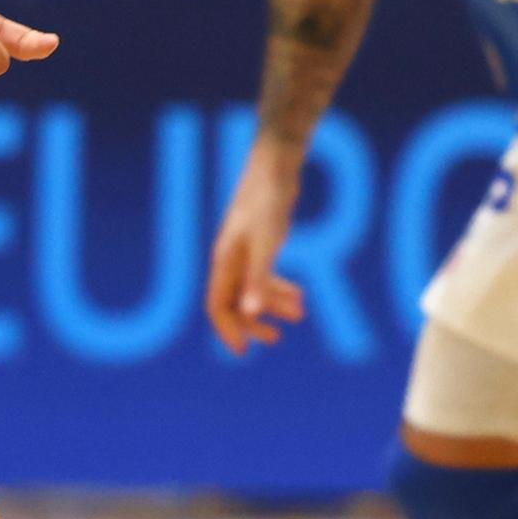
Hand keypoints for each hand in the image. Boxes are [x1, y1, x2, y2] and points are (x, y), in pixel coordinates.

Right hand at [205, 162, 307, 353]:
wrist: (275, 167)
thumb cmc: (267, 203)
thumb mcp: (266, 245)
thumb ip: (258, 280)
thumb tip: (250, 312)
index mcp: (224, 261)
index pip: (217, 306)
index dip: (228, 330)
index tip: (244, 351)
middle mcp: (231, 258)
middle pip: (234, 301)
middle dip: (253, 322)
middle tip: (275, 339)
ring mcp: (246, 250)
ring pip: (253, 288)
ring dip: (273, 304)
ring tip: (300, 313)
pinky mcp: (262, 241)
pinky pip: (265, 274)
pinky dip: (280, 288)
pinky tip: (299, 295)